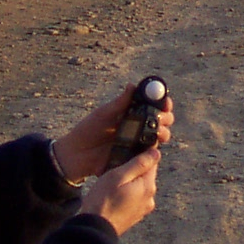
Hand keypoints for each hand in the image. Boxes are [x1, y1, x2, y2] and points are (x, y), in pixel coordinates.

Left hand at [52, 83, 174, 184]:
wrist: (77, 155)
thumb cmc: (88, 130)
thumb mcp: (103, 114)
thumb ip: (119, 103)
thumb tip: (133, 85)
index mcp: (131, 112)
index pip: (152, 105)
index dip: (162, 102)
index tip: (165, 102)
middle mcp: (137, 126)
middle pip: (161, 120)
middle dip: (166, 117)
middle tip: (162, 118)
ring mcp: (137, 142)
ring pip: (159, 137)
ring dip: (163, 133)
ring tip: (158, 132)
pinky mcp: (135, 158)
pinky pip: (149, 154)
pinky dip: (154, 150)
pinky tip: (153, 147)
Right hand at [80, 150, 158, 235]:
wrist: (95, 229)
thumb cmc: (103, 200)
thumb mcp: (118, 176)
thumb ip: (138, 164)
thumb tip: (156, 152)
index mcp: (148, 186)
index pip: (152, 162)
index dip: (141, 153)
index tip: (128, 150)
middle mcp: (150, 198)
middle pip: (146, 175)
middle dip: (133, 169)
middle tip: (115, 168)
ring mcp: (143, 208)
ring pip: (139, 186)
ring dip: (129, 182)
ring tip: (112, 183)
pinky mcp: (135, 216)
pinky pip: (134, 198)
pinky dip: (127, 193)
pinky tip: (113, 195)